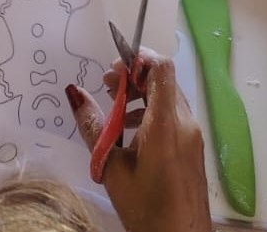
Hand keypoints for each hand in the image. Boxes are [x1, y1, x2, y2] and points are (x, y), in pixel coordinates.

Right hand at [68, 54, 211, 231]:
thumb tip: (73, 93)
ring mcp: (193, 135)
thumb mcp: (111, 168)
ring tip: (116, 108)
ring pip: (169, 96)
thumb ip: (93, 126)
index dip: (137, 58)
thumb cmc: (145, 208)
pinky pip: (174, 114)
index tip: (112, 71)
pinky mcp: (193, 147)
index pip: (161, 67)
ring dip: (143, 93)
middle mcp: (185, 122)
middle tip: (107, 86)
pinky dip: (153, 111)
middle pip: (164, 79)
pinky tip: (132, 131)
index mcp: (166, 124)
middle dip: (135, 76)